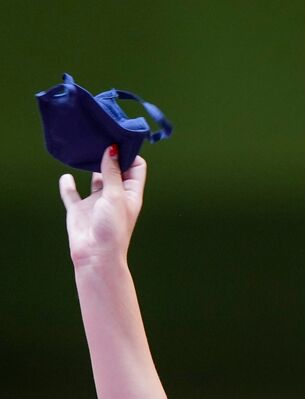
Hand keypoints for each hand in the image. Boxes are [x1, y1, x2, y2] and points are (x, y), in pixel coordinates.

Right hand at [59, 146, 146, 268]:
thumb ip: (112, 172)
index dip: (130, 153)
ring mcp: (97, 202)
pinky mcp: (79, 209)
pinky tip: (67, 176)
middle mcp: (115, 195)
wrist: (96, 256)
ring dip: (90, 164)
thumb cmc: (112, 229)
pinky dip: (68, 184)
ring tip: (84, 146)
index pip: (136, 167)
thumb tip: (112, 149)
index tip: (118, 139)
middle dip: (109, 153)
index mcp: (131, 193)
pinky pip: (72, 193)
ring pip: (94, 177)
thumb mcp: (116, 196)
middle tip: (100, 135)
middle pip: (114, 168)